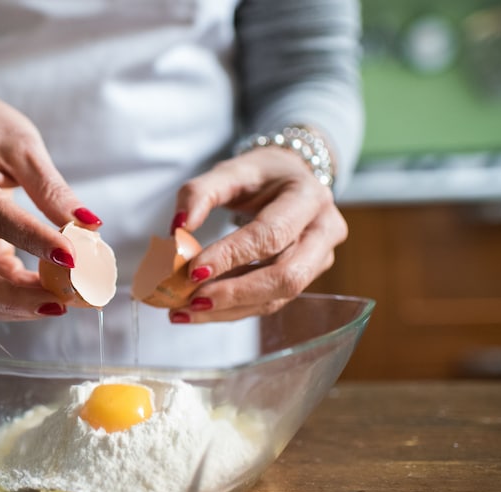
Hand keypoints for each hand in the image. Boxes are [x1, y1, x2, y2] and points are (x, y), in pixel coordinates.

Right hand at [0, 84, 101, 318]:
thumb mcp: (24, 146)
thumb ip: (52, 188)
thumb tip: (88, 227)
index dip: (29, 239)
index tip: (71, 257)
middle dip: (12, 298)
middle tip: (61, 302)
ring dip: (17, 305)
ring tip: (65, 300)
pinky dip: (20, 298)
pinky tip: (52, 292)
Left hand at [167, 145, 347, 322]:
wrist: (290, 180)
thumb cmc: (260, 176)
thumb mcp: (231, 171)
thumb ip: (200, 193)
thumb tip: (177, 228)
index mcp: (309, 198)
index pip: (271, 235)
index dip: (232, 256)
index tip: (193, 271)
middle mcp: (323, 231)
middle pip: (286, 276)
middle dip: (235, 293)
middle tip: (191, 300)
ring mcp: (319, 260)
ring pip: (276, 298)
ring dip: (227, 309)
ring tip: (184, 311)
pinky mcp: (304, 280)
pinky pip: (268, 303)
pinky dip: (230, 311)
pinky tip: (197, 312)